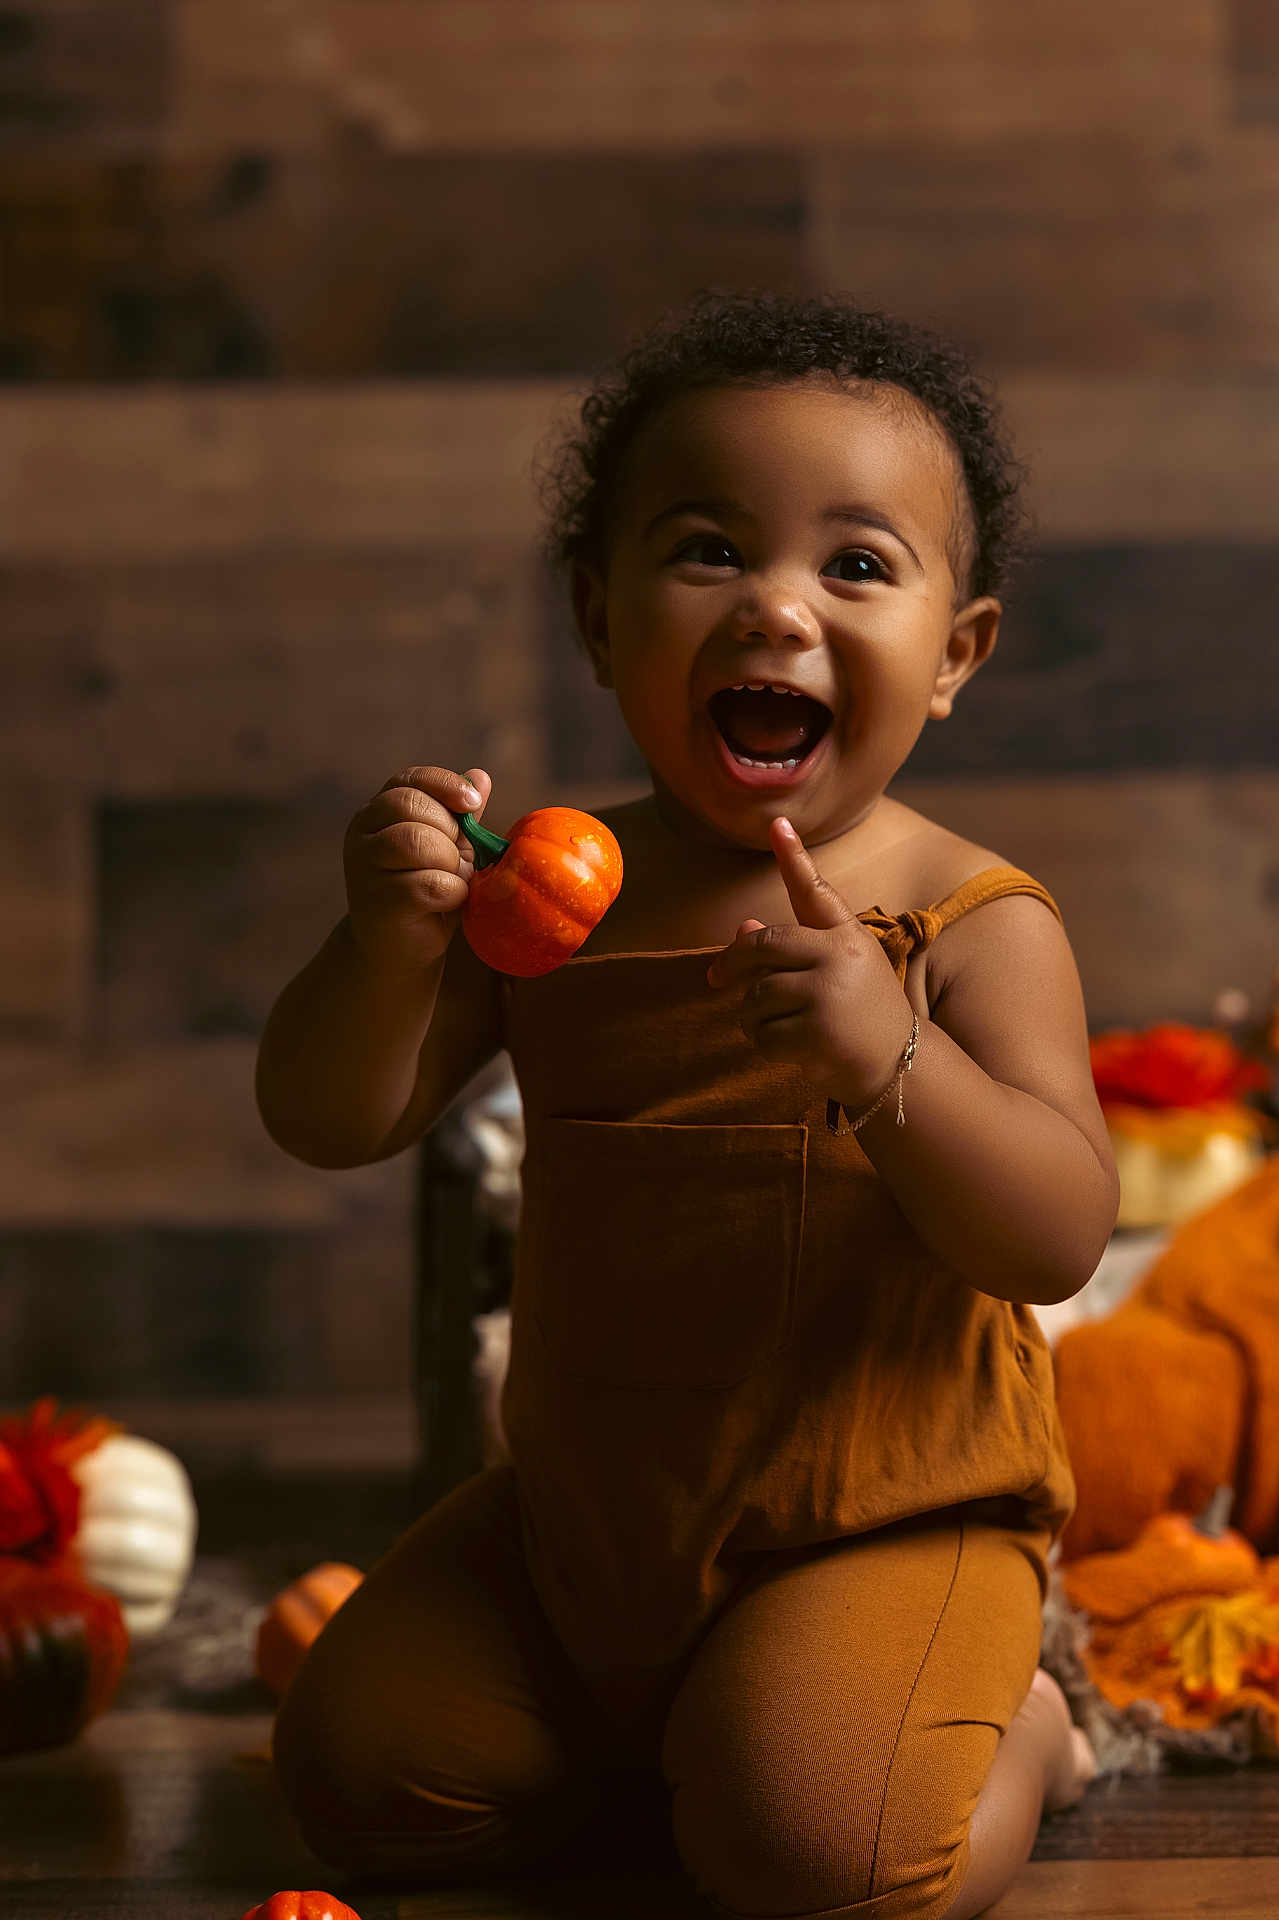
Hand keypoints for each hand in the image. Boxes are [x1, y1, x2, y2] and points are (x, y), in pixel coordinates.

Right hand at [343, 764, 491, 971]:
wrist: (400, 951)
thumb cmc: (427, 893)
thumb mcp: (448, 847)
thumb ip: (460, 814)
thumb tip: (479, 776)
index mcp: (378, 811)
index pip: (411, 780)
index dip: (445, 785)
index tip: (473, 804)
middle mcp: (362, 832)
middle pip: (412, 806)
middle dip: (448, 832)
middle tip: (454, 860)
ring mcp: (363, 866)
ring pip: (416, 840)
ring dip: (448, 862)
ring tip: (449, 881)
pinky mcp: (377, 900)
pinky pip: (428, 883)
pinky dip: (450, 893)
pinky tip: (445, 903)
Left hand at [705, 815, 914, 1110]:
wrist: (900, 1063)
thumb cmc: (862, 1010)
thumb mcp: (836, 970)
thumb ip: (792, 947)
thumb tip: (742, 928)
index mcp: (845, 935)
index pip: (813, 891)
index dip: (793, 856)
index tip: (776, 823)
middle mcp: (838, 957)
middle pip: (762, 947)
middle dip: (732, 964)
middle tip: (715, 977)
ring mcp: (827, 994)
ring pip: (755, 997)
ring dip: (752, 1015)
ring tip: (780, 1024)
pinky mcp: (817, 1032)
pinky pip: (762, 1033)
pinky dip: (764, 1044)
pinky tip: (790, 1048)